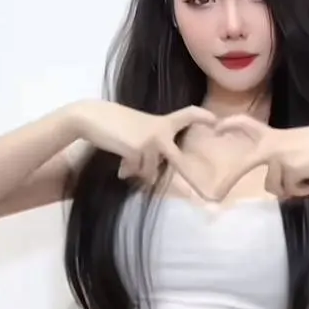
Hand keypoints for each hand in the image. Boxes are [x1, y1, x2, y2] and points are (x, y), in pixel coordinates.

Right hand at [73, 101, 215, 193]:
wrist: (91, 117)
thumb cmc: (113, 124)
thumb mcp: (137, 132)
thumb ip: (148, 150)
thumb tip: (143, 176)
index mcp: (162, 122)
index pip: (188, 115)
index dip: (203, 117)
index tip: (216, 121)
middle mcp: (161, 131)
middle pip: (178, 161)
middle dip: (191, 179)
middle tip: (201, 194)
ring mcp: (151, 141)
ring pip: (150, 171)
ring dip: (137, 171)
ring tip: (124, 160)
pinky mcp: (138, 150)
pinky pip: (139, 172)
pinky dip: (128, 171)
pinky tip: (120, 165)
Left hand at [208, 115, 308, 200]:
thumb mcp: (299, 147)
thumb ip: (284, 161)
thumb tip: (279, 187)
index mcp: (275, 135)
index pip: (247, 124)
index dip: (230, 125)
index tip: (215, 129)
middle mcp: (273, 144)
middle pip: (244, 164)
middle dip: (228, 180)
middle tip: (216, 195)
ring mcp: (280, 157)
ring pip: (274, 186)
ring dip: (289, 189)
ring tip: (307, 181)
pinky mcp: (290, 169)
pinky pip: (289, 191)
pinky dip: (300, 191)